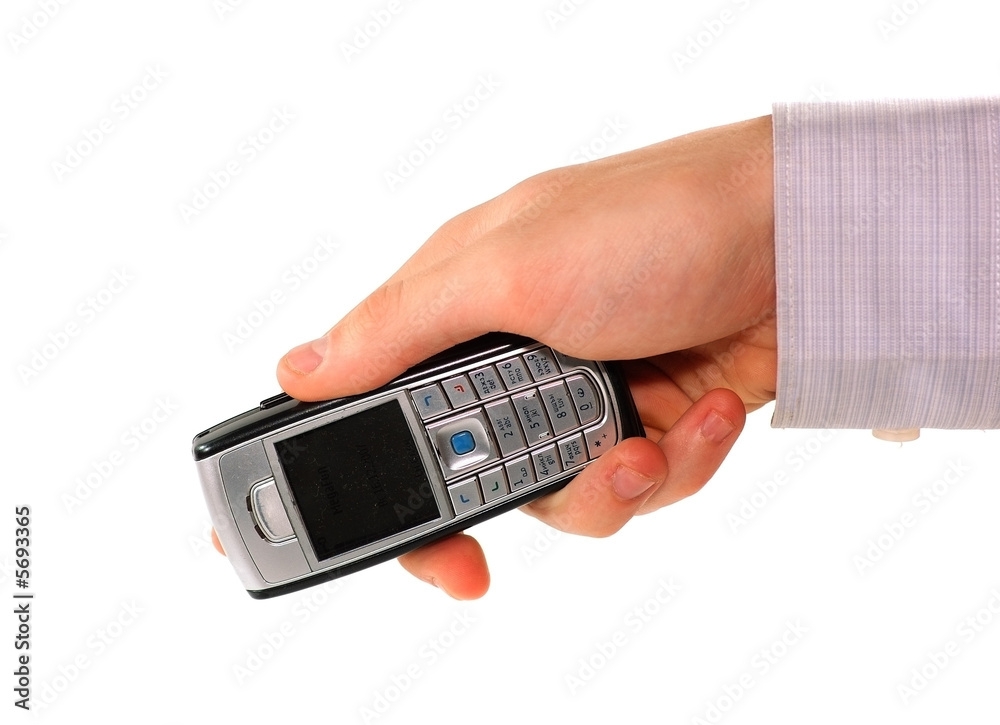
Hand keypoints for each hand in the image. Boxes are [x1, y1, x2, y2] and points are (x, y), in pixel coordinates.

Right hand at [273, 115, 776, 597]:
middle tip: (526, 529)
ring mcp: (581, 390)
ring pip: (562, 495)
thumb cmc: (652, 225)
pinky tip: (707, 409)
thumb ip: (401, 328)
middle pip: (473, 474)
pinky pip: (640, 484)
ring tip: (652, 435)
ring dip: (611, 481)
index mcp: (456, 311)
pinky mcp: (647, 416)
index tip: (403, 547)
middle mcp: (511, 355)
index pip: (381, 410)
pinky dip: (679, 460)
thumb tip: (298, 371)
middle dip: (509, 502)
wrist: (804, 239)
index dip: (378, 483)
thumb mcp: (509, 267)